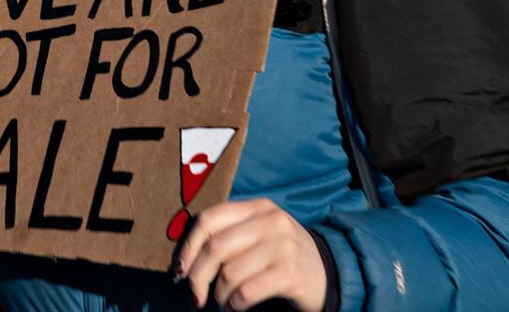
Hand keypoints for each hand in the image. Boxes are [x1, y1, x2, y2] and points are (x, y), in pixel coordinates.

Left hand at [174, 198, 326, 311]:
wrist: (329, 273)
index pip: (209, 218)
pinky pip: (246, 292)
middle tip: (194, 297)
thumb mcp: (260, 235)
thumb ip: (229, 237)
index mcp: (257, 207)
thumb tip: (184, 262)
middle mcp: (271, 220)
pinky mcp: (290, 273)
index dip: (188, 246)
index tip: (179, 270)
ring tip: (223, 302)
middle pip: (215, 247)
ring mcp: (282, 246)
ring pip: (229, 273)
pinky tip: (236, 308)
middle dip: (197, 277)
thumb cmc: (282, 256)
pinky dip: (234, 305)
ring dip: (219, 295)